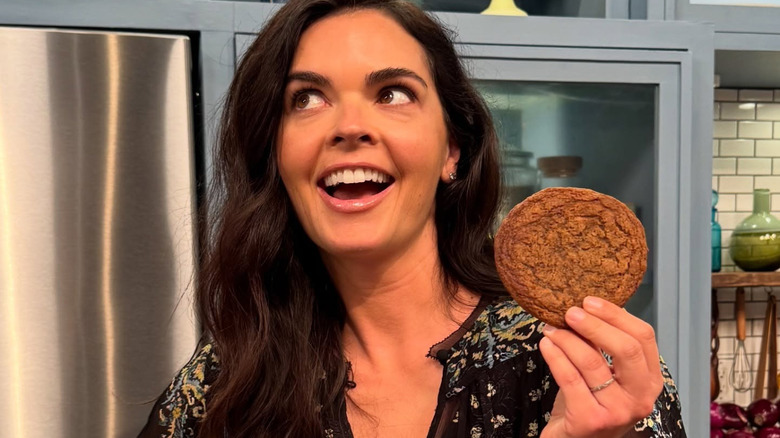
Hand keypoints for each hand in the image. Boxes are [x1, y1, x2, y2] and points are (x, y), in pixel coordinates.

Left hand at [538, 296, 663, 437]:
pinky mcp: (591, 419)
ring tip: (551, 328)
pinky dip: (555, 356)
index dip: (616, 315)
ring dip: (567, 339)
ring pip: (592, 362)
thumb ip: (606, 346)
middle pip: (625, 348)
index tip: (591, 301)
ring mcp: (618, 411)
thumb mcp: (607, 375)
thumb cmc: (590, 403)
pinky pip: (570, 378)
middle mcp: (641, 397)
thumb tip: (591, 306)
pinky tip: (546, 344)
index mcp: (650, 381)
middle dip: (596, 324)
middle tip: (571, 311)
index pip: (643, 338)